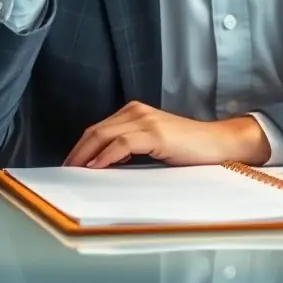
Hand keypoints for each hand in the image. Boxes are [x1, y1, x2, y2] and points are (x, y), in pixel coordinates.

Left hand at [63, 102, 271, 168]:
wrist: (217, 142)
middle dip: (77, 151)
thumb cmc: (187, 147)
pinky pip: (122, 143)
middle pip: (96, 130)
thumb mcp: (153, 143)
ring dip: (86, 154)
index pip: (98, 128)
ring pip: (105, 135)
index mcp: (135, 112)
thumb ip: (130, 146)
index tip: (69, 165)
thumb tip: (102, 164)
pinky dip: (106, 156)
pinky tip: (96, 166)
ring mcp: (146, 121)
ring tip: (74, 171)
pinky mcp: (155, 133)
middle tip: (64, 171)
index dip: (80, 147)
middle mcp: (137, 111)